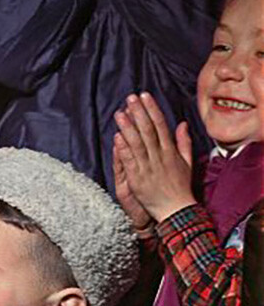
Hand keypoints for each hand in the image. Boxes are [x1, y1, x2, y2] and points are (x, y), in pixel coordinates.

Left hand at [114, 92, 194, 222]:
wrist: (176, 210)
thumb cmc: (180, 188)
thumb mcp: (187, 162)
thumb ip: (184, 142)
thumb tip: (182, 123)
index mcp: (171, 151)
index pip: (160, 125)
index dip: (152, 109)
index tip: (145, 96)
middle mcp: (160, 156)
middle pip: (148, 130)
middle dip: (139, 112)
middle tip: (130, 98)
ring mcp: (148, 167)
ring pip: (137, 143)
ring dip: (128, 127)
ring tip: (120, 113)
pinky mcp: (138, 179)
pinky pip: (130, 161)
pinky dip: (124, 148)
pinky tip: (117, 137)